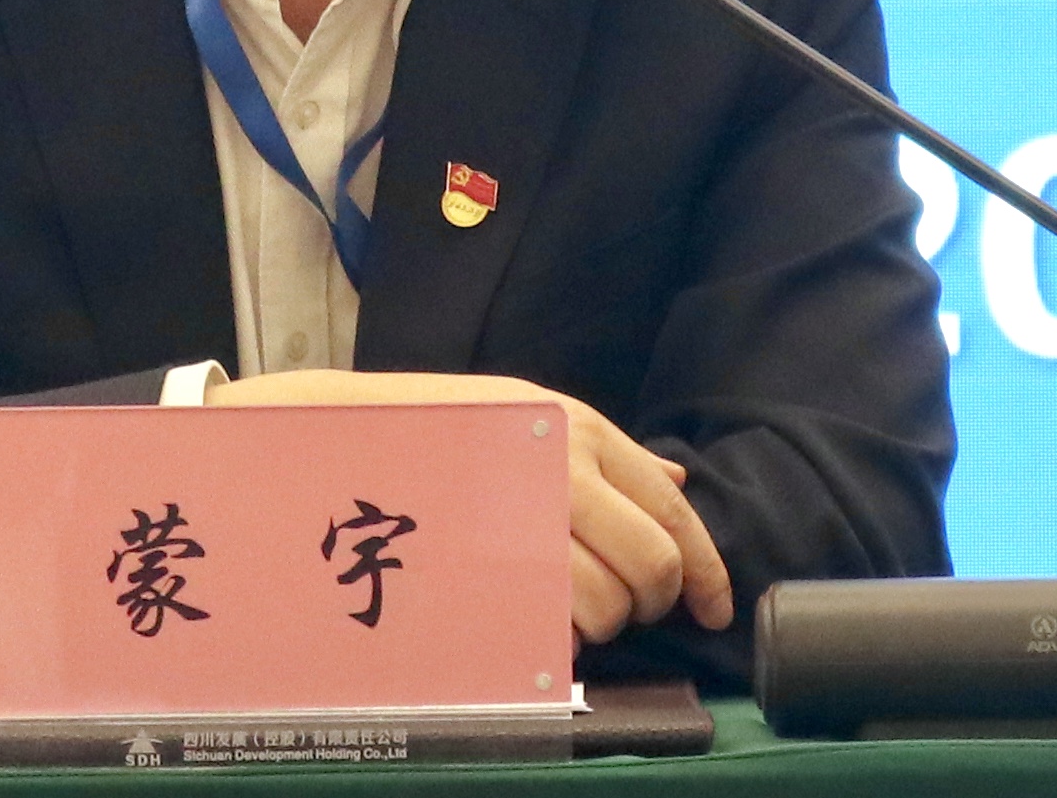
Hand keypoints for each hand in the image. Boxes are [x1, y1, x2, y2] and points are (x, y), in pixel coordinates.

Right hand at [206, 369, 732, 645]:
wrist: (344, 437)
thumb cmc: (441, 428)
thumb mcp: (533, 416)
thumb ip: (609, 456)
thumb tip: (678, 485)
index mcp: (583, 433)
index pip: (674, 513)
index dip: (705, 571)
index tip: (712, 607)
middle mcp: (564, 473)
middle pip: (651, 566)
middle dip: (652, 603)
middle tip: (629, 610)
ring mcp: (525, 522)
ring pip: (607, 607)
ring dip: (601, 626)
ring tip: (568, 610)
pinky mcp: (489, 567)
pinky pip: (554, 628)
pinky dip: (559, 641)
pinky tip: (537, 621)